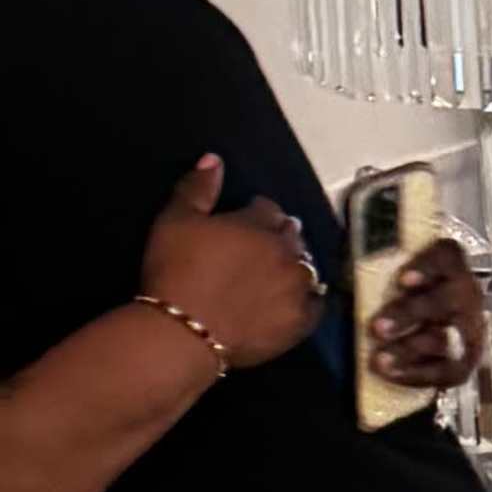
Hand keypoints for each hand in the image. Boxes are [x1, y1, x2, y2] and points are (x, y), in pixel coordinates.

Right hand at [138, 158, 322, 371]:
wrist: (184, 332)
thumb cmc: (175, 272)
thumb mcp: (175, 222)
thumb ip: (197, 188)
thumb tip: (214, 159)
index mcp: (258, 224)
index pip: (267, 209)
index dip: (258, 210)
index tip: (250, 214)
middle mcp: (285, 252)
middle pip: (291, 236)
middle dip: (281, 234)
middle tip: (268, 242)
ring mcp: (296, 288)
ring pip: (306, 267)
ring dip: (296, 264)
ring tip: (283, 269)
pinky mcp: (300, 322)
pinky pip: (316, 305)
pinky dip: (311, 298)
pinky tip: (304, 299)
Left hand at [370, 237, 486, 390]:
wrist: (423, 328)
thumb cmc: (401, 295)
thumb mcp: (388, 277)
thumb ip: (372, 274)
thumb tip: (328, 279)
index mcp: (447, 266)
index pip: (447, 256)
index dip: (427, 267)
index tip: (402, 281)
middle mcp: (464, 295)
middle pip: (445, 301)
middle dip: (410, 315)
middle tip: (377, 328)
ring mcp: (469, 329)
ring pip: (447, 339)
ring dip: (410, 349)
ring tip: (380, 360)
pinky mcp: (465, 360)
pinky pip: (448, 371)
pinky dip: (417, 374)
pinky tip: (392, 374)